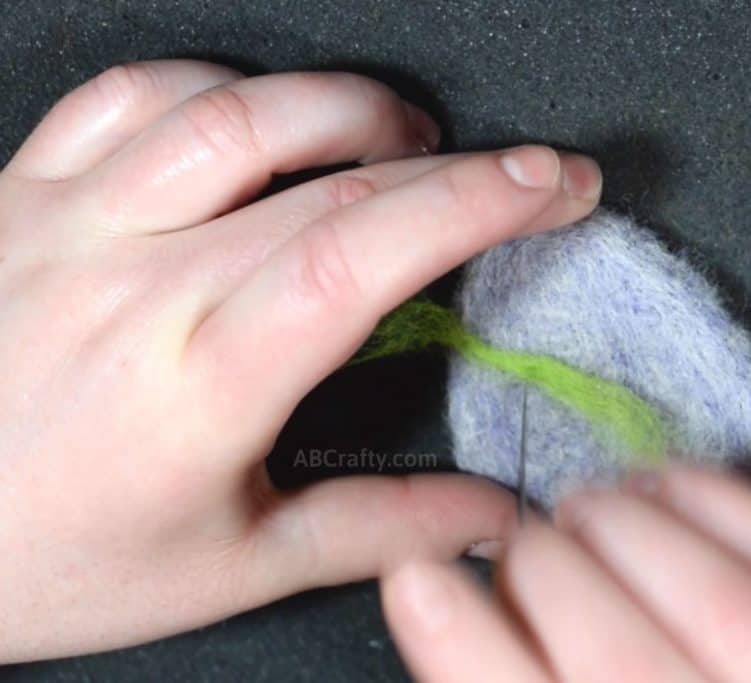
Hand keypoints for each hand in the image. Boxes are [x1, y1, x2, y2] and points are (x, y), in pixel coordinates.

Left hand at [0, 60, 601, 661]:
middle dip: (458, 163)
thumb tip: (485, 517)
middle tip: (524, 171)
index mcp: (203, 379)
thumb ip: (373, 529)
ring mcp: (73, 223)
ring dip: (345, 107)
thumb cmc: (44, 559)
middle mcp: (140, 283)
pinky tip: (258, 118)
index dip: (478, 205)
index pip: (367, 255)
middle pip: (331, 181)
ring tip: (402, 138)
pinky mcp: (23, 194)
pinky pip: (129, 95)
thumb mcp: (227, 565)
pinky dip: (218, 87)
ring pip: (236, 112)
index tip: (555, 187)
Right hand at [382, 466, 750, 681]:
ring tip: (587, 503)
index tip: (417, 584)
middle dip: (545, 573)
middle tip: (519, 541)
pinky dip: (741, 511)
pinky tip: (684, 480)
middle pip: (624, 659)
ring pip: (727, 605)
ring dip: (632, 531)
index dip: (466, 651)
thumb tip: (480, 656)